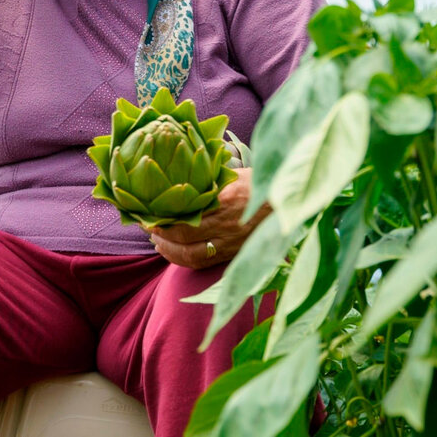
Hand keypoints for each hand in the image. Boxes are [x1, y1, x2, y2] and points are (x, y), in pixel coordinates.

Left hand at [147, 166, 270, 268]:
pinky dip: (186, 260)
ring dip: (170, 252)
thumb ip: (209, 180)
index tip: (150, 213)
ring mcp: (232, 242)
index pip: (186, 215)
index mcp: (226, 200)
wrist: (287, 205)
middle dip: (161, 235)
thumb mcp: (234, 174)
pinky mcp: (235, 254)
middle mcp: (227, 224)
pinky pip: (205, 263)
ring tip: (158, 242)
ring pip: (193, 256)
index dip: (163, 219)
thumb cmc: (259, 184)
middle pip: (185, 237)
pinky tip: (176, 253)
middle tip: (149, 228)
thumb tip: (178, 178)